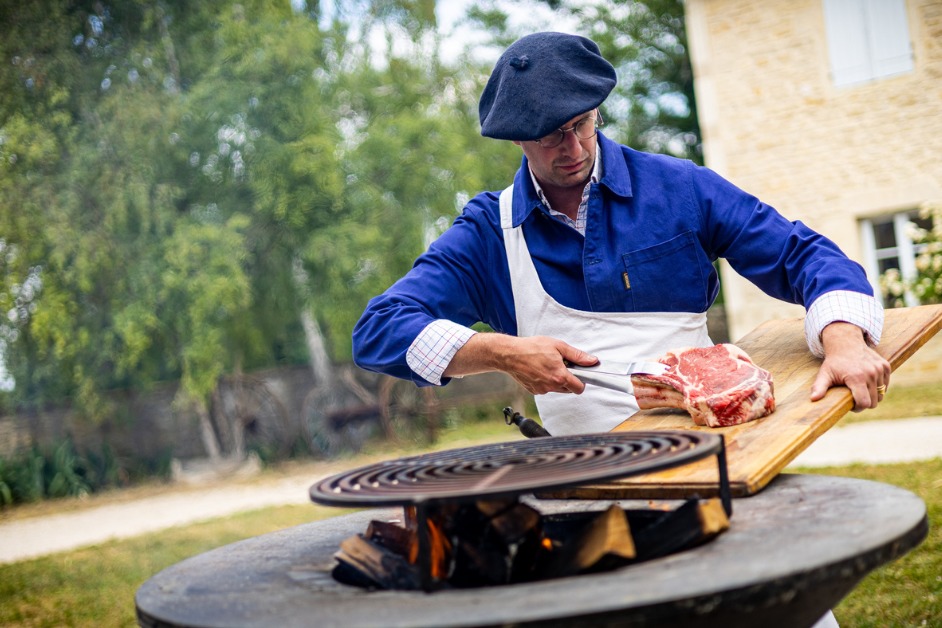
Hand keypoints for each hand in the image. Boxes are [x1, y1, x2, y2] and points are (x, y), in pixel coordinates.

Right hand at [444, 333, 596, 394]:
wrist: (509, 354)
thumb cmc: (532, 348)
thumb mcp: (558, 346)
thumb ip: (577, 356)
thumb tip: (592, 361)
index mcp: (559, 376)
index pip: (580, 388)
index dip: (582, 381)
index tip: (581, 374)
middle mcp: (551, 386)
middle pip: (569, 389)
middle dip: (569, 379)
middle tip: (562, 365)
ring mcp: (542, 390)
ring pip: (557, 389)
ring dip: (557, 380)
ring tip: (548, 365)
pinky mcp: (534, 391)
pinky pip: (546, 388)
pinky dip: (546, 381)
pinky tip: (539, 370)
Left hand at [810, 322, 890, 410]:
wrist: (846, 343)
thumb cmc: (834, 362)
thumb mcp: (825, 374)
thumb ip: (819, 387)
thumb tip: (813, 399)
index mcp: (857, 378)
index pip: (865, 403)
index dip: (858, 408)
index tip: (852, 405)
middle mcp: (871, 373)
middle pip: (874, 401)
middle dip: (864, 403)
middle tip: (855, 397)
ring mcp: (880, 369)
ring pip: (881, 394)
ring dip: (872, 395)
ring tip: (860, 389)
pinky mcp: (885, 366)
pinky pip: (885, 385)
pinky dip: (878, 387)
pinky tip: (867, 382)